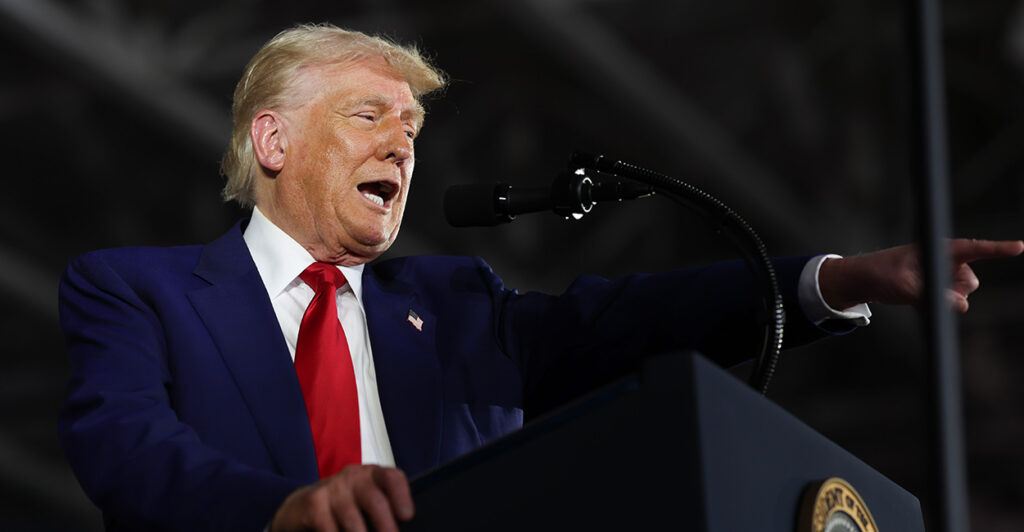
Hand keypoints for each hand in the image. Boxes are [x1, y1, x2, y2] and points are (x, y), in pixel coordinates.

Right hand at [270, 465, 413, 531]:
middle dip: (385, 525)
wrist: (302, 506)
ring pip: (353, 520)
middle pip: (375, 500)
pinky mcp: (314, 502)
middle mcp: (354, 476)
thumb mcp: (365, 501)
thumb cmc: (344, 505)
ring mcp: (332, 487)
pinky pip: (330, 529)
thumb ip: (383, 510)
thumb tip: (398, 527)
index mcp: (373, 475)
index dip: (401, 495)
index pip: (392, 478)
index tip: (407, 516)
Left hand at [818, 239, 1022, 312]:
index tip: (1020, 247)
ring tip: (915, 293)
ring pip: (962, 296)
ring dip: (945, 300)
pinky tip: (915, 300)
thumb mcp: (906, 287)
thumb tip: (962, 305)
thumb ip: (935, 296)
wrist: (864, 281)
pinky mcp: (938, 289)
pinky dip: (935, 306)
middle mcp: (947, 261)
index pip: (975, 248)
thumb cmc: (882, 274)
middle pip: (971, 283)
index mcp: (940, 249)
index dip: (998, 248)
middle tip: (923, 289)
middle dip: (956, 292)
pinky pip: (950, 304)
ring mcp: (944, 275)